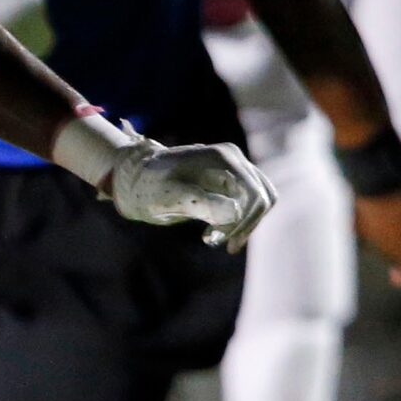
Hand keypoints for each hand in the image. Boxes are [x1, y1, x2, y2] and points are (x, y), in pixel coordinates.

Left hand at [109, 138, 276, 249]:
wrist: (137, 178)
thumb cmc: (149, 186)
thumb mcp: (168, 196)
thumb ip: (200, 202)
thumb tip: (235, 212)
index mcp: (223, 157)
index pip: (253, 194)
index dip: (241, 222)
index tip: (214, 240)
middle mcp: (233, 157)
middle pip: (262, 197)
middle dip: (244, 224)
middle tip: (216, 243)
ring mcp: (235, 166)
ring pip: (262, 200)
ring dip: (245, 224)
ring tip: (216, 240)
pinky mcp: (232, 179)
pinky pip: (251, 201)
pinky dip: (241, 220)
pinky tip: (219, 233)